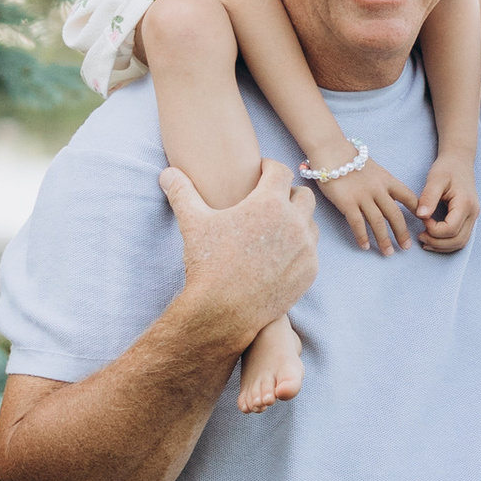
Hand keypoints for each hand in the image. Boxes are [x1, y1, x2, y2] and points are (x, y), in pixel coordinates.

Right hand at [159, 158, 317, 353]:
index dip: (270, 168)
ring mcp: (305, 248)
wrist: (223, 311)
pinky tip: (283, 252)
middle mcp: (294, 222)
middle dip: (288, 193)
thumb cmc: (208, 264)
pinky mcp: (309, 271)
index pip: (281, 171)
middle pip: (303, 195)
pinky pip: (312, 250)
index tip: (262, 171)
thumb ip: (181, 192)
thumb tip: (167, 173)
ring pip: (311, 223)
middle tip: (271, 200)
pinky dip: (300, 248)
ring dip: (298, 220)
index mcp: (269, 202)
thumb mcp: (192, 223)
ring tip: (277, 226)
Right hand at [315, 151, 425, 255]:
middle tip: (407, 247)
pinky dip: (362, 236)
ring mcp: (363, 196)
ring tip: (389, 253)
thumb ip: (381, 182)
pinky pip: (357, 223)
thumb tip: (386, 195)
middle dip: (402, 232)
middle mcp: (378, 189)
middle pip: (395, 215)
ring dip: (384, 240)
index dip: (417, 210)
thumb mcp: (372, 167)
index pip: (408, 196)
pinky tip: (365, 246)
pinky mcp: (347, 202)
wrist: (331, 150)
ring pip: (378, 222)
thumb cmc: (349, 158)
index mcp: (387, 179)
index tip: (423, 222)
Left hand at [416, 147, 480, 252]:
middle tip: (420, 236)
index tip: (422, 218)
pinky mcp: (469, 219)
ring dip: (442, 246)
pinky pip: (460, 238)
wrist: (460, 161)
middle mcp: (473, 213)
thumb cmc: (447, 168)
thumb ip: (428, 197)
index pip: (450, 228)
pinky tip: (433, 239)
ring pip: (461, 242)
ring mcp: (473, 217)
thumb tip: (421, 215)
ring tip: (425, 240)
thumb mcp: (435, 178)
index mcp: (465, 203)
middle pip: (457, 240)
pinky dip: (447, 243)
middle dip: (437, 242)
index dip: (433, 229)